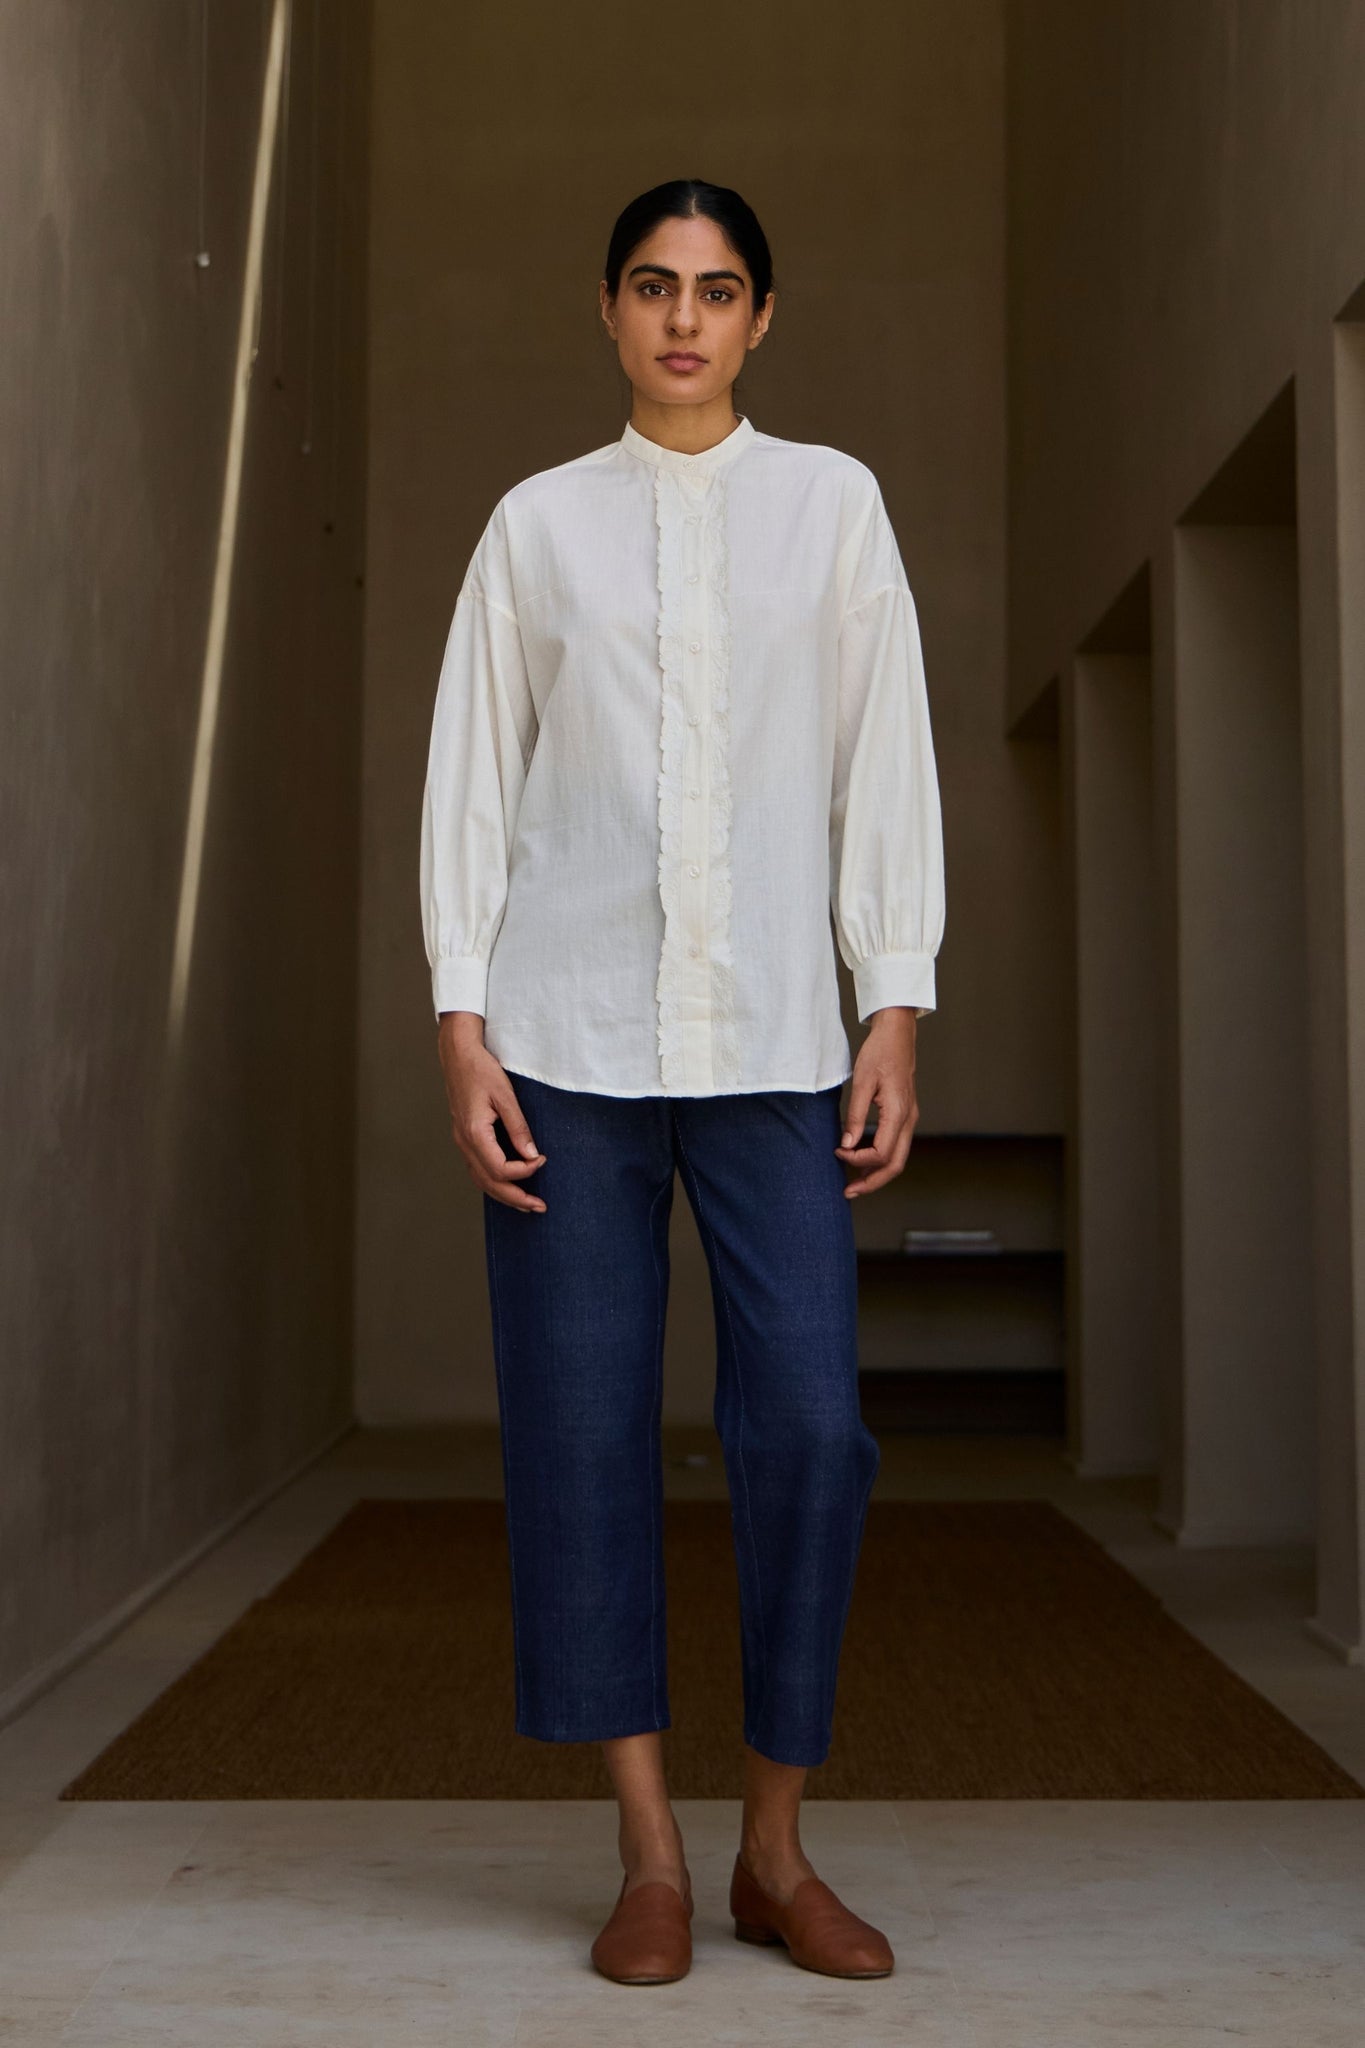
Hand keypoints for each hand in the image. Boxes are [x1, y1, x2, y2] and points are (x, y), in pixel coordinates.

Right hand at [436, 1012, 546, 1211]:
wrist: (458, 1055)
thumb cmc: (482, 1070)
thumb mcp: (505, 1095)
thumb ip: (519, 1127)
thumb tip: (533, 1156)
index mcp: (474, 1133)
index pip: (500, 1169)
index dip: (524, 1171)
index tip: (544, 1160)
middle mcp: (464, 1142)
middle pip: (489, 1183)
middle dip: (516, 1198)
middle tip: (541, 1207)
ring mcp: (462, 1142)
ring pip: (481, 1180)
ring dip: (504, 1195)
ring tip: (527, 1204)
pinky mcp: (464, 1138)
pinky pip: (478, 1169)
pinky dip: (494, 1182)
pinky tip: (508, 1185)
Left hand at [834, 1007, 918, 1198]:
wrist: (897, 1034)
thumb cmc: (879, 1053)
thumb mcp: (862, 1082)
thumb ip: (855, 1116)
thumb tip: (846, 1145)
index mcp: (898, 1113)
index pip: (881, 1153)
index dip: (858, 1160)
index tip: (838, 1152)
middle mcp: (909, 1120)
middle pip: (895, 1165)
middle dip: (872, 1182)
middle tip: (849, 1192)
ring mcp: (910, 1119)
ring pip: (898, 1158)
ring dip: (876, 1173)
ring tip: (854, 1181)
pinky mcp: (905, 1115)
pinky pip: (896, 1146)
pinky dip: (880, 1158)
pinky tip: (862, 1159)